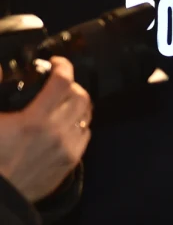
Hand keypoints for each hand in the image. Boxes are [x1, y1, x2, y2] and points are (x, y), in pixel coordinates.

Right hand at [0, 58, 91, 202]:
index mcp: (34, 120)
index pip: (62, 82)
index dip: (62, 66)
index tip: (55, 62)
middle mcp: (56, 132)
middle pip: (80, 95)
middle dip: (71, 84)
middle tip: (58, 83)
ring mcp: (66, 148)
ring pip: (86, 114)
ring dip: (78, 103)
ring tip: (64, 101)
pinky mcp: (70, 162)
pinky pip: (86, 134)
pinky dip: (79, 123)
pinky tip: (66, 122)